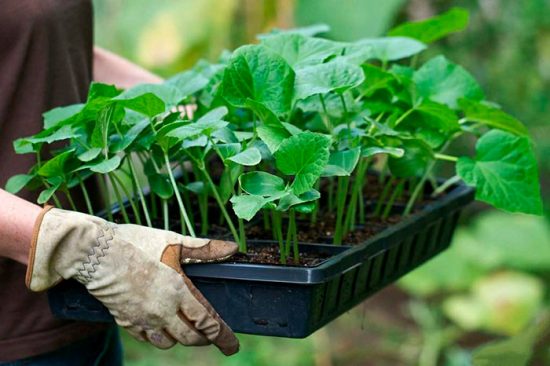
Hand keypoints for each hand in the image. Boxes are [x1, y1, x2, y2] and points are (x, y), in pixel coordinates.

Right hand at [26, 207, 239, 354]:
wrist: (95, 252)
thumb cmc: (136, 243)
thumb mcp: (174, 241)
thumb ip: (204, 249)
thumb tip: (232, 248)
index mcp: (178, 291)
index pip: (207, 322)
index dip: (223, 336)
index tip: (232, 346)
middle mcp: (162, 310)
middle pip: (190, 337)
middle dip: (204, 340)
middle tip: (212, 338)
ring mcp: (142, 318)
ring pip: (167, 342)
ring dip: (180, 338)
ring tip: (186, 330)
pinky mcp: (125, 320)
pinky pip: (146, 339)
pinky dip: (157, 337)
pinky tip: (159, 327)